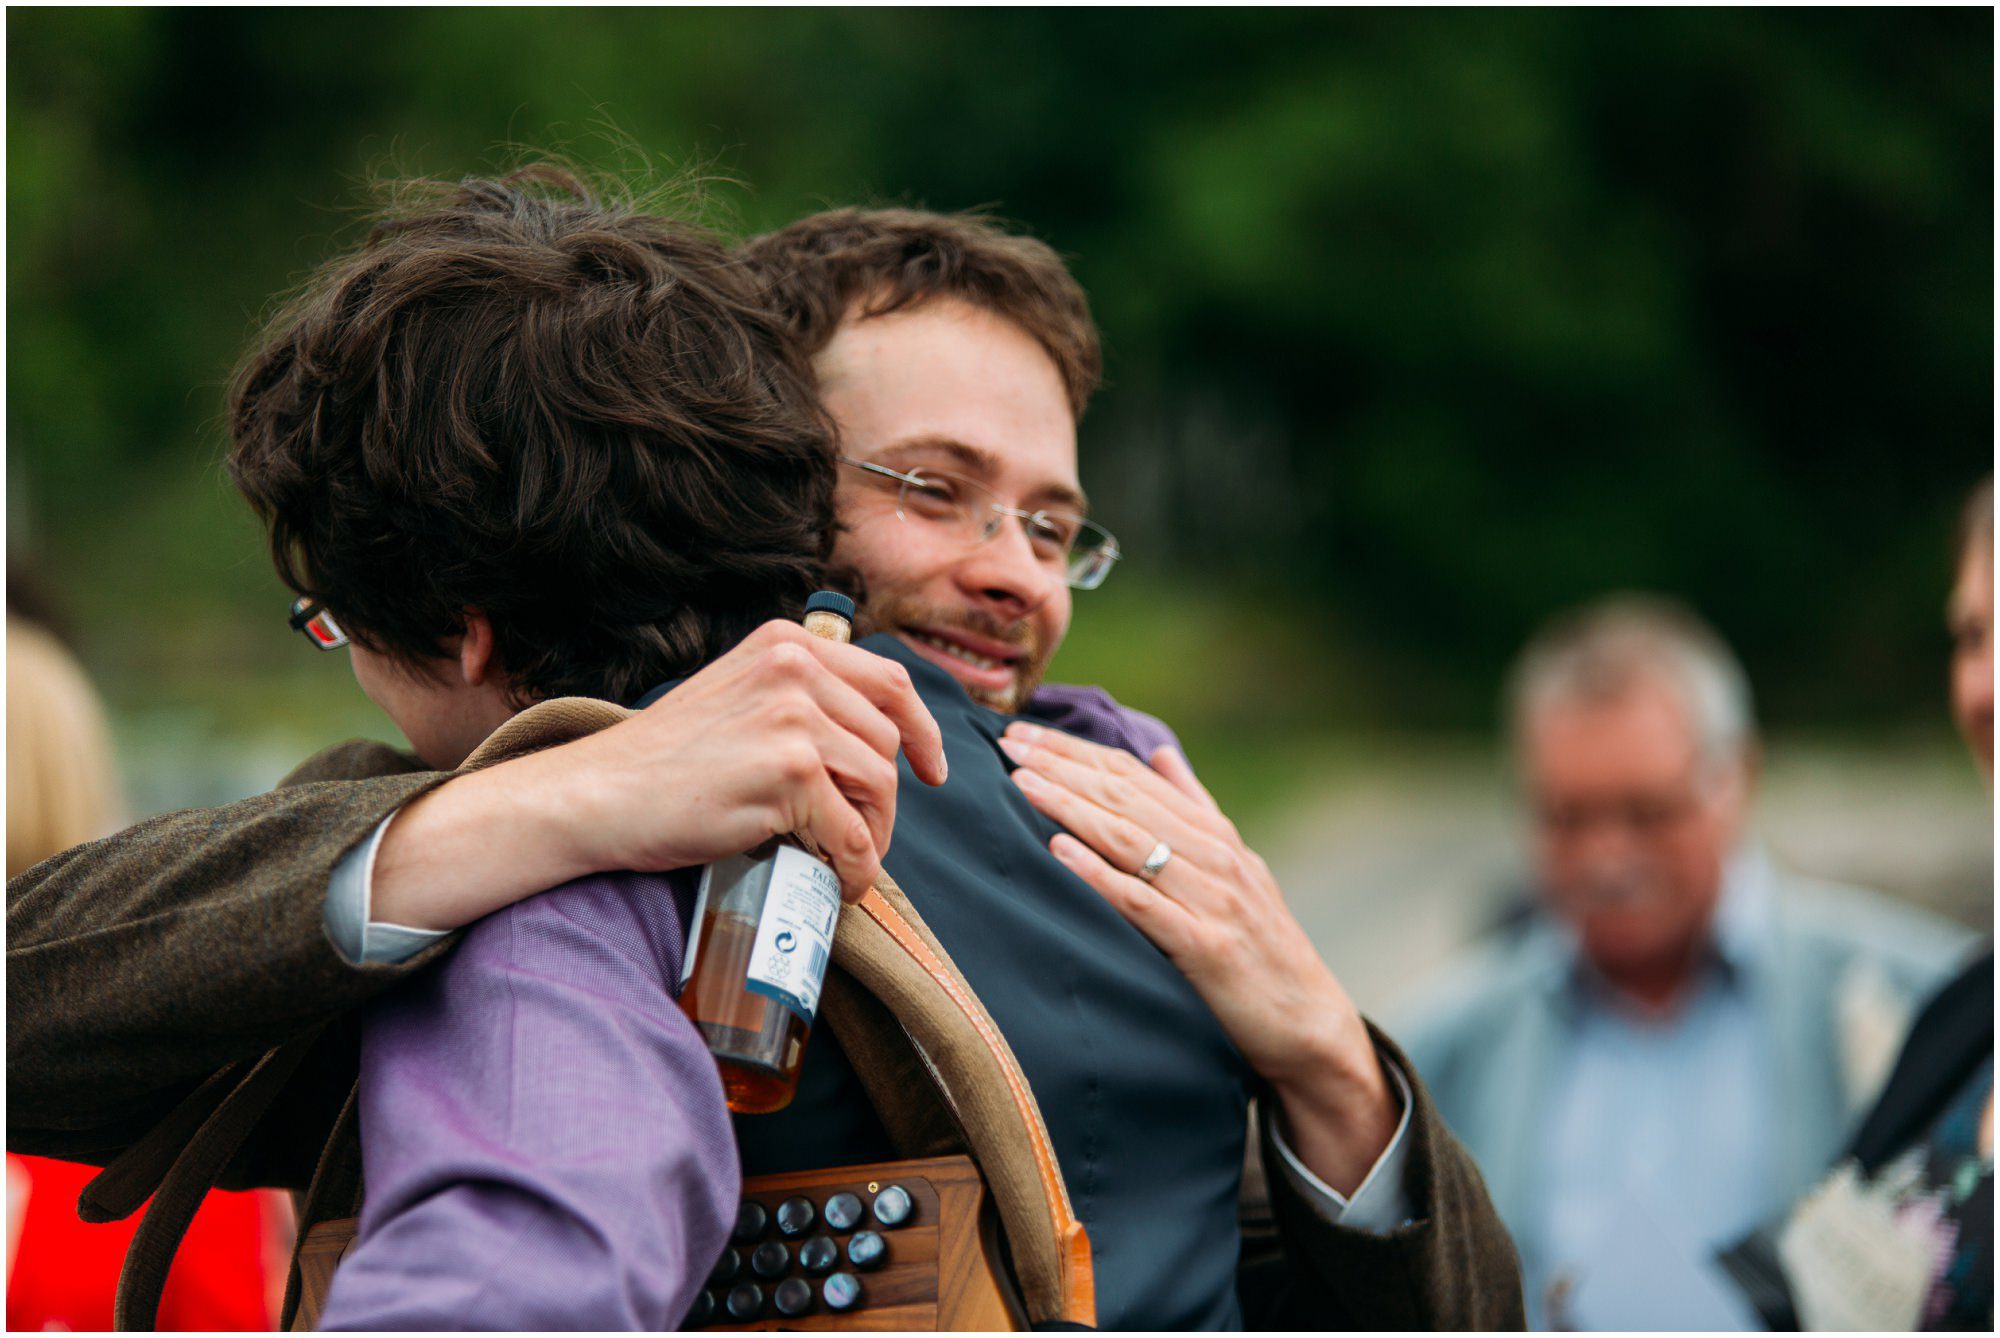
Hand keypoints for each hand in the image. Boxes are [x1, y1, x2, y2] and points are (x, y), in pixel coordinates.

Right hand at [371, 620, 945, 929]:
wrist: (599, 793)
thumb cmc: (664, 760)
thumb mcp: (737, 696)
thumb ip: (796, 698)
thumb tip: (872, 742)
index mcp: (788, 644)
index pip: (889, 682)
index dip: (921, 731)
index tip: (932, 769)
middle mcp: (796, 669)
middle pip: (887, 741)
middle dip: (886, 799)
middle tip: (864, 838)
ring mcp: (795, 718)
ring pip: (878, 786)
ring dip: (874, 834)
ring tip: (845, 860)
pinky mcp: (790, 772)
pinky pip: (853, 833)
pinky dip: (855, 867)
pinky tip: (840, 883)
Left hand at [999, 720, 1397, 1194]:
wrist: (1309, 1023)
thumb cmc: (1262, 945)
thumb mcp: (1236, 866)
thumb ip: (1196, 807)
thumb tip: (1161, 751)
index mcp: (1215, 835)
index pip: (1134, 777)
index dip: (1076, 751)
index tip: (1023, 733)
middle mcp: (1214, 857)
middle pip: (1125, 799)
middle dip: (1062, 767)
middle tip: (1007, 743)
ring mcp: (1212, 900)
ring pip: (1130, 841)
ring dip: (1072, 807)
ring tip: (1022, 785)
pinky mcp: (1206, 947)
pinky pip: (1143, 905)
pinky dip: (1100, 874)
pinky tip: (1060, 851)